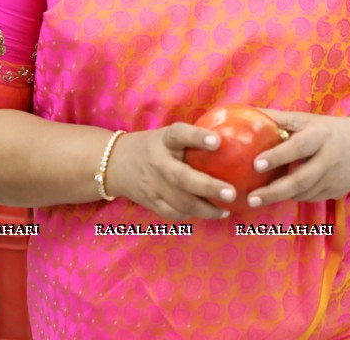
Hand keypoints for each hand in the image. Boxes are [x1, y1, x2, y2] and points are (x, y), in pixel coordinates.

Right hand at [106, 125, 235, 220]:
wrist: (115, 163)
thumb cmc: (155, 146)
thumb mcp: (167, 135)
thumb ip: (192, 140)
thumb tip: (234, 139)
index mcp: (164, 140)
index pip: (180, 134)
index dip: (198, 137)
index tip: (217, 141)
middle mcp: (157, 162)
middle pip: (182, 177)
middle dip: (208, 187)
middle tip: (231, 192)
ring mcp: (153, 185)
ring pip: (181, 202)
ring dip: (206, 208)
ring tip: (226, 209)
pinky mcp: (150, 201)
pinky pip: (173, 213)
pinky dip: (192, 215)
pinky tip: (209, 213)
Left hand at [244, 109, 349, 207]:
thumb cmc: (325, 130)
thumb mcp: (306, 119)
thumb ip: (278, 119)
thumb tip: (247, 113)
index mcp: (320, 136)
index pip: (298, 147)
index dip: (278, 156)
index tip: (256, 164)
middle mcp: (330, 158)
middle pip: (301, 179)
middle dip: (274, 191)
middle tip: (252, 198)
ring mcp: (335, 178)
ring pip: (303, 193)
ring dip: (281, 195)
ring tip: (259, 197)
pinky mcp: (337, 192)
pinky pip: (310, 198)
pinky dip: (295, 197)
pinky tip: (283, 193)